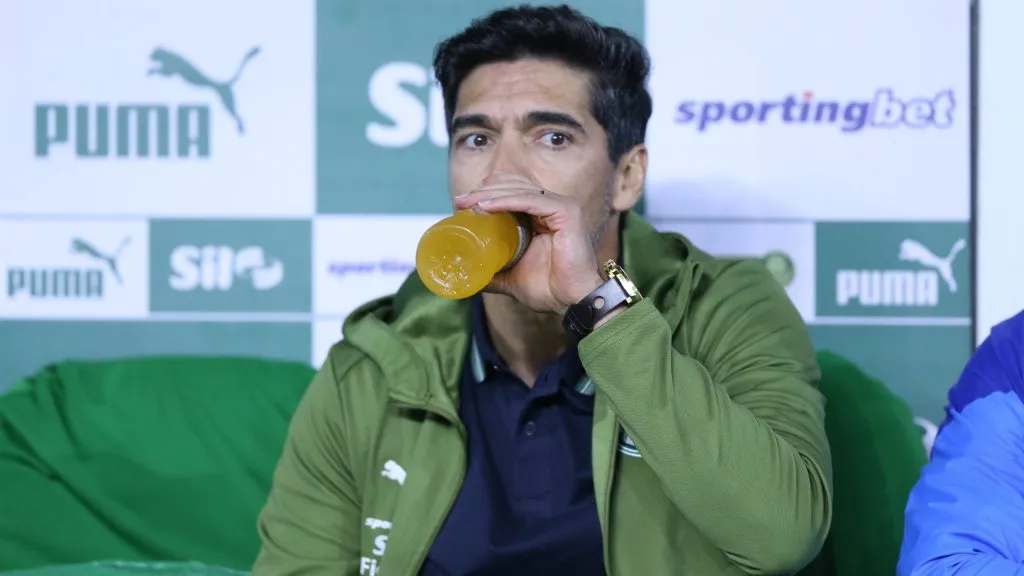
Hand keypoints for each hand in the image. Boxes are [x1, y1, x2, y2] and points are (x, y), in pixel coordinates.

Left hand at [454, 183, 604, 314]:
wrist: (572, 301)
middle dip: (482, 190)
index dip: (485, 192)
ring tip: (466, 203)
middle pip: (512, 185)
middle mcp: (552, 204)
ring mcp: (561, 205)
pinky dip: (507, 201)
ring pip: (519, 190)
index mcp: (542, 214)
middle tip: (458, 201)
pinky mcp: (567, 211)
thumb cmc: (549, 289)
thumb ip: (493, 272)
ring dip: (489, 194)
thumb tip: (468, 275)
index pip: (511, 190)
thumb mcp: (511, 277)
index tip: (460, 204)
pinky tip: (486, 206)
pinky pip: (531, 200)